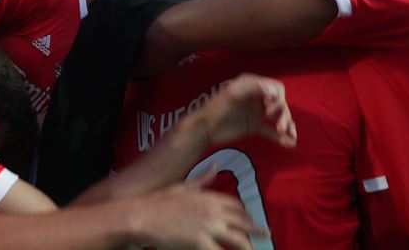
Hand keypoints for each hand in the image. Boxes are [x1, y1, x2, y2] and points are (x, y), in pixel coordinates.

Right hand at [131, 182, 265, 249]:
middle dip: (255, 229)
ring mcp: (208, 227)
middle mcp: (213, 211)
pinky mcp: (200, 242)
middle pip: (242, 221)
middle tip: (266, 234)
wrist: (142, 215)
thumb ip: (202, 179)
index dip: (246, 213)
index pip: (236, 206)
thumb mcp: (182, 186)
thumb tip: (215, 166)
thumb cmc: (158, 201)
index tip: (250, 219)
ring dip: (249, 246)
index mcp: (209, 197)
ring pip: (238, 239)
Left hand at [203, 74, 296, 147]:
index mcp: (252, 85)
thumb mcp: (233, 93)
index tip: (270, 111)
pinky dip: (280, 137)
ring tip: (291, 136)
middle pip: (280, 103)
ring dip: (287, 125)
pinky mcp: (254, 126)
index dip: (278, 99)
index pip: (275, 88)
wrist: (204, 128)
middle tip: (281, 126)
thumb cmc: (217, 107)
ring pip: (278, 117)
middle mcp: (257, 97)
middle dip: (284, 114)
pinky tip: (290, 143)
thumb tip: (276, 92)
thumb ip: (253, 88)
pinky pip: (271, 130)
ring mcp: (256, 112)